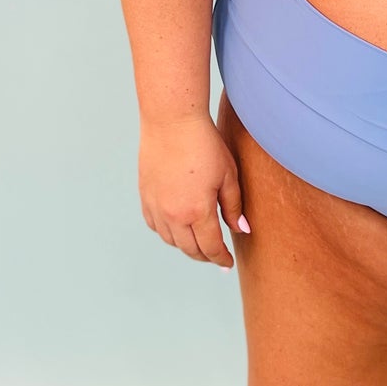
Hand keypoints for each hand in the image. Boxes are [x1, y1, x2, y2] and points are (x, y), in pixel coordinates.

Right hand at [139, 114, 248, 270]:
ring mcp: (156, 206)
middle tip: (215, 256)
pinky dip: (167, 233)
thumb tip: (241, 229)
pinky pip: (155, 226)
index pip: (211, 247)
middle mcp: (173, 215)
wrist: (172, 122)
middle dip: (205, 256)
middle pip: (190, 249)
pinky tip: (176, 229)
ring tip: (198, 243)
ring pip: (171, 240)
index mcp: (197, 211)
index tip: (227, 263)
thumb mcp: (228, 175)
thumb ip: (234, 206)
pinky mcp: (145, 196)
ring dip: (186, 246)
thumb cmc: (204, 144)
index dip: (221, 259)